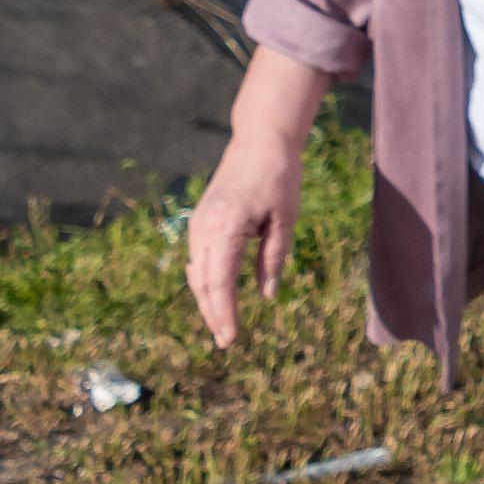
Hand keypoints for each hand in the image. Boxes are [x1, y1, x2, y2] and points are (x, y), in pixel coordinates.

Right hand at [185, 117, 306, 347]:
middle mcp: (204, 227)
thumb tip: (267, 295)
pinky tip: (217, 296)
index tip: (231, 337)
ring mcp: (198, 223)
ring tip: (222, 325)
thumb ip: (274, 257)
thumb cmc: (279, 177)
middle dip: (213, 314)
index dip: (224, 313)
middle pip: (203, 283)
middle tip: (226, 342)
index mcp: (226, 227)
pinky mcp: (201, 220)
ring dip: (207, 300)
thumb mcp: (286, 218)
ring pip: (197, 273)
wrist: (259, 141)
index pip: (220, 282)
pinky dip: (205, 281)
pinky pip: (198, 258)